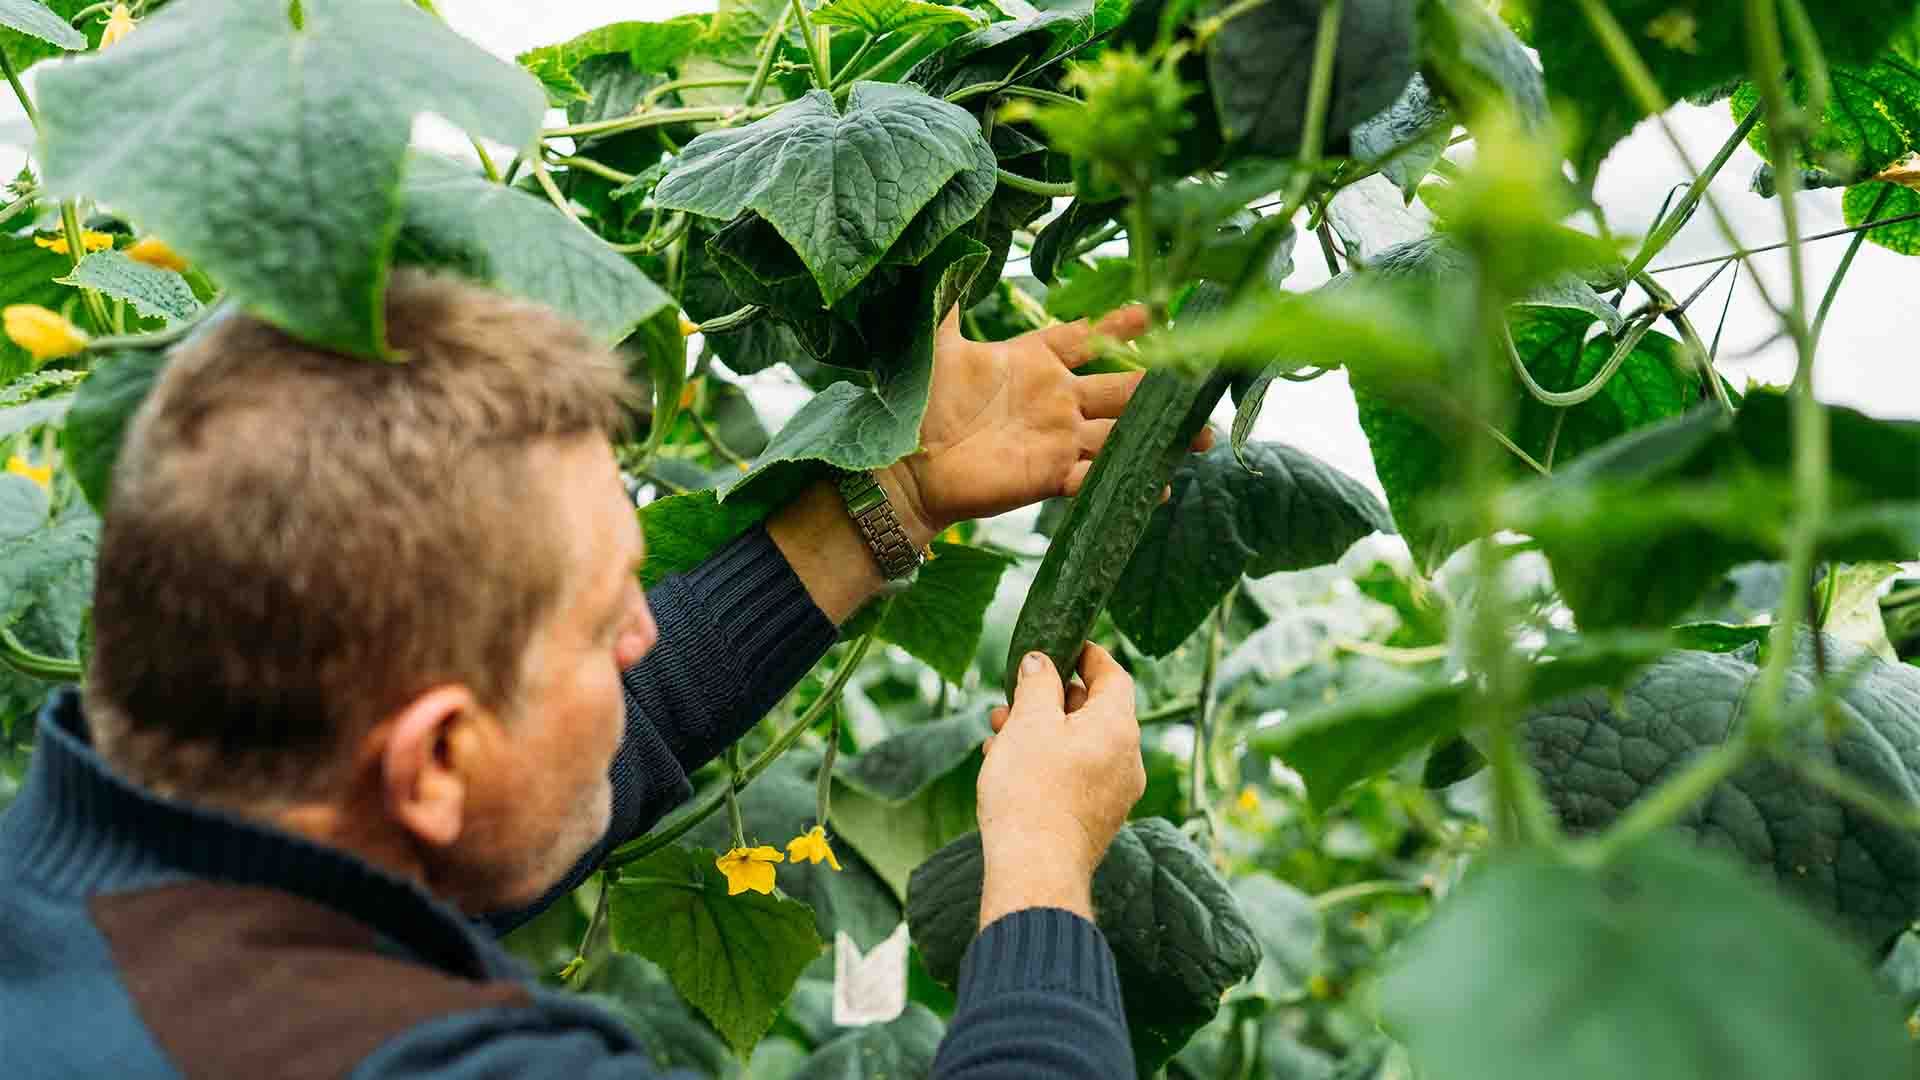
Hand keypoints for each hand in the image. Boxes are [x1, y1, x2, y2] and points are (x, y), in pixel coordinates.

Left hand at [876, 306, 1213, 539]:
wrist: (903, 465)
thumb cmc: (918, 405)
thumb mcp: (934, 345)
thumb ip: (945, 301)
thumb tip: (944, 249)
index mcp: (1032, 362)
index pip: (1085, 338)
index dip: (1117, 327)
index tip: (1153, 311)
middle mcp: (1055, 399)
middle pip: (1120, 388)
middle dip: (1160, 387)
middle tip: (1199, 378)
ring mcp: (1056, 439)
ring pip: (1120, 434)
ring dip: (1158, 435)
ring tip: (1200, 435)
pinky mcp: (1049, 476)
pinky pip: (1096, 477)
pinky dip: (1126, 480)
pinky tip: (1160, 482)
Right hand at [974, 643, 1144, 927]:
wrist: (1036, 871)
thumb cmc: (1032, 791)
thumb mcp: (1029, 723)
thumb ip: (1037, 684)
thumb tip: (1041, 662)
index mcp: (1118, 727)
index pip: (1114, 676)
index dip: (1089, 656)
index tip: (1066, 645)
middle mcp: (1127, 759)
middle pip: (1094, 712)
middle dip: (1052, 698)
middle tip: (1016, 693)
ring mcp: (1114, 794)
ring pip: (1080, 746)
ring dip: (1042, 732)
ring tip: (1000, 730)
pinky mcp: (1096, 820)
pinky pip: (1075, 777)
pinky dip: (1047, 763)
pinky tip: (1008, 766)